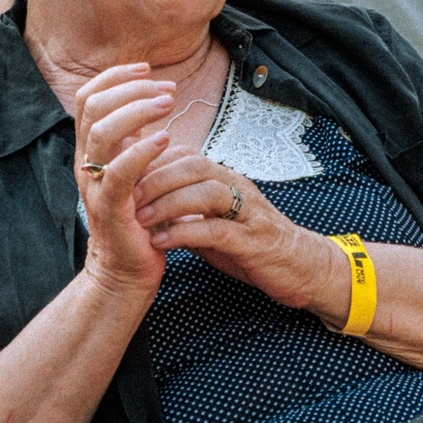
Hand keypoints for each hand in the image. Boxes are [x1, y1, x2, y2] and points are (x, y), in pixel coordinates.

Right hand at [72, 65, 182, 294]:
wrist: (125, 269)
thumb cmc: (136, 217)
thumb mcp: (131, 168)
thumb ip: (132, 136)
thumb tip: (149, 97)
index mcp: (89, 149)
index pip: (89, 97)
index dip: (115, 76)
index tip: (148, 68)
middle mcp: (85, 162)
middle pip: (94, 106)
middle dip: (133, 88)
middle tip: (168, 90)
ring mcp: (94, 184)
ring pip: (102, 131)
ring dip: (138, 110)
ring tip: (169, 105)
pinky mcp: (110, 208)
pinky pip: (119, 171)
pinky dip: (141, 149)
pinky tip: (165, 139)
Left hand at [128, 151, 339, 313]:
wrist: (300, 268)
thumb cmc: (251, 243)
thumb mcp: (212, 220)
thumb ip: (183, 208)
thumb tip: (141, 199)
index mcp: (225, 179)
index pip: (185, 155)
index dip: (152, 162)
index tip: (122, 177)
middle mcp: (238, 188)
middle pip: (194, 165)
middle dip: (155, 177)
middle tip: (124, 195)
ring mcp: (248, 213)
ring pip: (207, 192)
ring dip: (169, 202)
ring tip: (140, 219)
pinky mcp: (254, 241)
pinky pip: (217, 230)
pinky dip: (186, 233)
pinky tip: (162, 242)